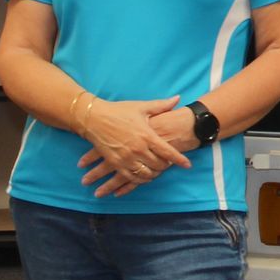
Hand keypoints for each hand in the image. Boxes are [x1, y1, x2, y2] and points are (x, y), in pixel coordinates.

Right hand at [76, 95, 192, 197]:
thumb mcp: (141, 107)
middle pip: (158, 165)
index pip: (168, 152)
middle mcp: (138, 149)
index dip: (179, 160)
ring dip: (154, 175)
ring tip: (156, 171)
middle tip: (169, 165)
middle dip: (166, 167)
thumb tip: (178, 98)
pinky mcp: (115, 163)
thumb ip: (161, 105)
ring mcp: (126, 157)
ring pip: (146, 174)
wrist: (92, 117)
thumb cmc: (118, 111)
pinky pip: (130, 177)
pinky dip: (139, 180)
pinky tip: (142, 176)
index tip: (187, 165)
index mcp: (147, 135)